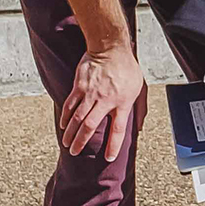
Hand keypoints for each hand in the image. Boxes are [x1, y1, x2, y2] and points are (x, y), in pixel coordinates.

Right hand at [60, 45, 145, 159]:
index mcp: (122, 103)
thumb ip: (140, 109)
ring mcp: (91, 93)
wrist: (111, 48)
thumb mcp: (140, 88)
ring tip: (67, 143)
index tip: (109, 157)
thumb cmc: (127, 68)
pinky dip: (66, 117)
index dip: (113, 145)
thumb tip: (139, 127)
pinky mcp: (79, 86)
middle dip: (81, 142)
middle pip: (90, 127)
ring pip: (77, 118)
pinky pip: (70, 105)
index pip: (118, 129)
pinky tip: (64, 126)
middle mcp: (105, 100)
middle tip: (75, 152)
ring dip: (71, 133)